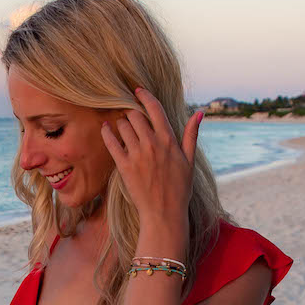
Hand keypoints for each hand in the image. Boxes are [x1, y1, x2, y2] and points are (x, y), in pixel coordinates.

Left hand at [100, 89, 202, 248]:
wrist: (164, 214)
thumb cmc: (180, 188)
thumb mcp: (190, 161)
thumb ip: (191, 135)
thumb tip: (199, 113)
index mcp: (169, 140)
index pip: (155, 108)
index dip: (145, 96)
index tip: (137, 90)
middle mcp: (152, 144)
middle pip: (135, 114)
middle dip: (131, 111)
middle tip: (128, 114)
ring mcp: (137, 155)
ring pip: (123, 126)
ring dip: (120, 122)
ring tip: (121, 125)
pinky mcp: (124, 167)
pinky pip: (111, 143)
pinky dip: (106, 133)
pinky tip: (105, 128)